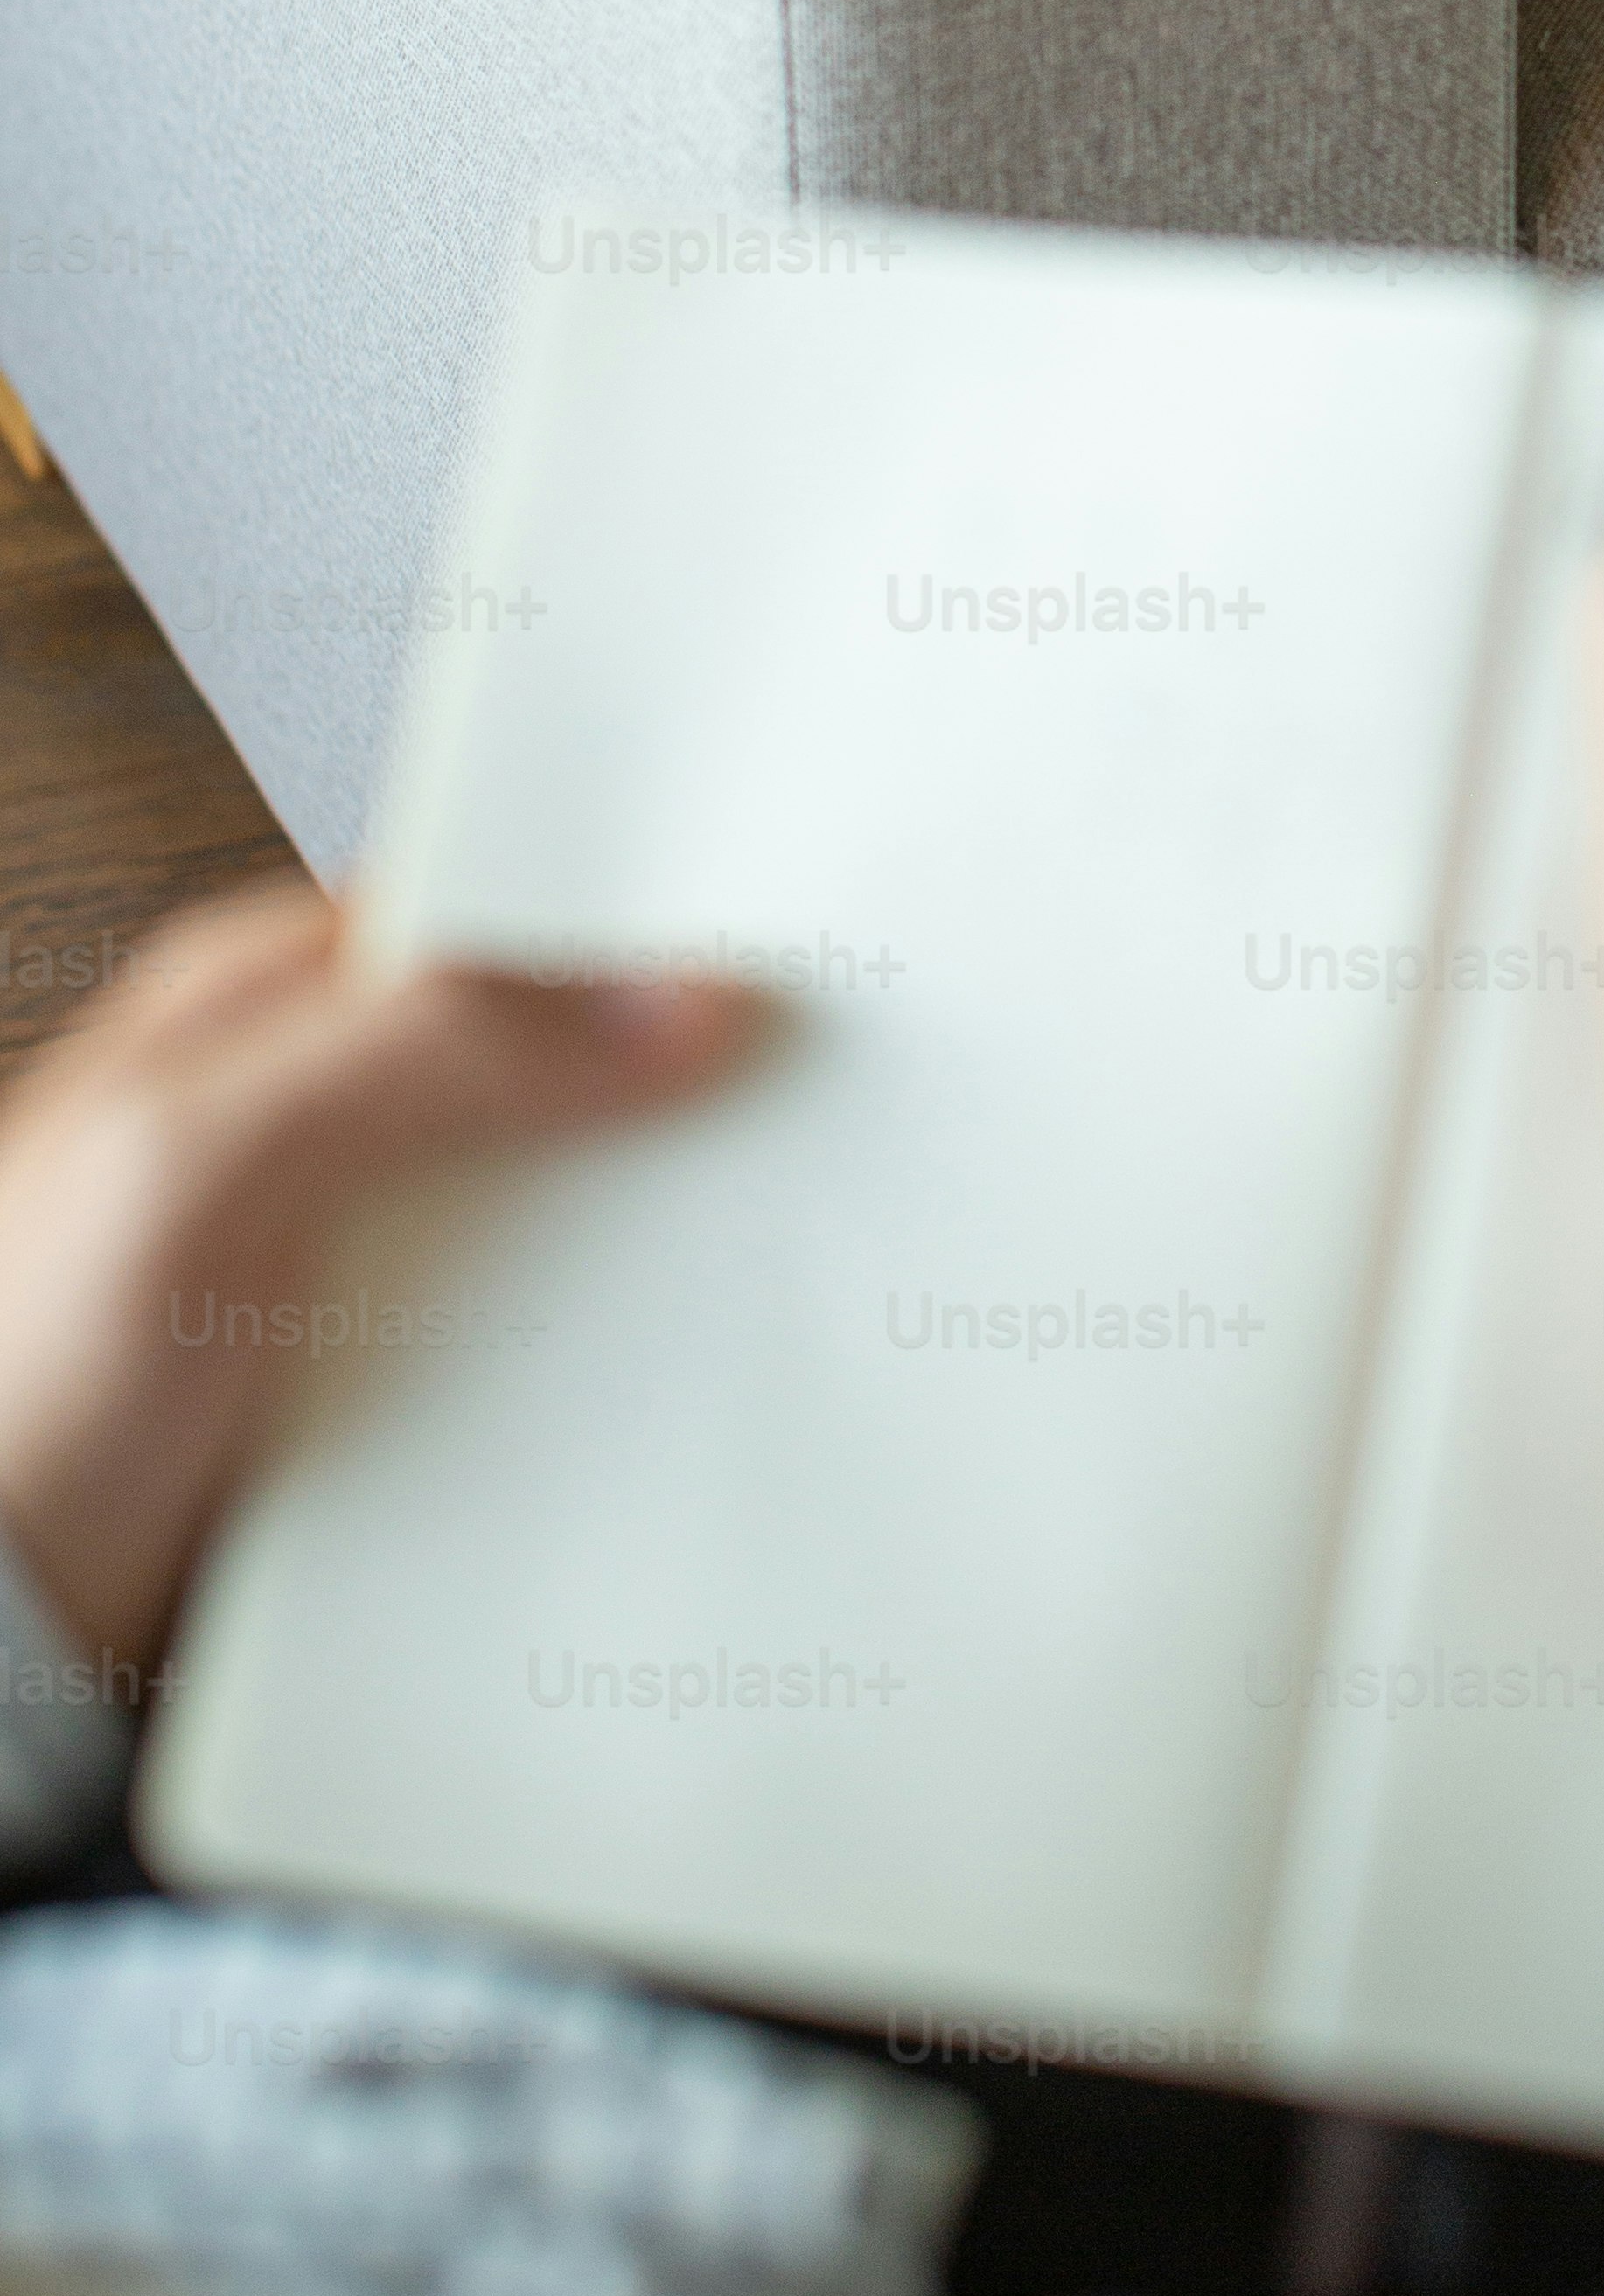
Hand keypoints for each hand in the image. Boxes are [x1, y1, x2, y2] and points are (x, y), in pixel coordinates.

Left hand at [0, 889, 759, 1673]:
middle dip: (678, 1080)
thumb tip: (666, 997)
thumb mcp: (199, 1158)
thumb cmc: (15, 1386)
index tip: (786, 953)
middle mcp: (321, 1107)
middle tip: (830, 1103)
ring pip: (564, 1201)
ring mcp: (354, 1246)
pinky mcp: (382, 1378)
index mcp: (268, 1000)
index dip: (641, 924)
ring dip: (660, 1229)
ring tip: (791, 1243)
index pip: (500, 909)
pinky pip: (539, 1336)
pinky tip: (679, 1373)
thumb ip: (419, 1049)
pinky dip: (613, 1351)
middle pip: (555, 1052)